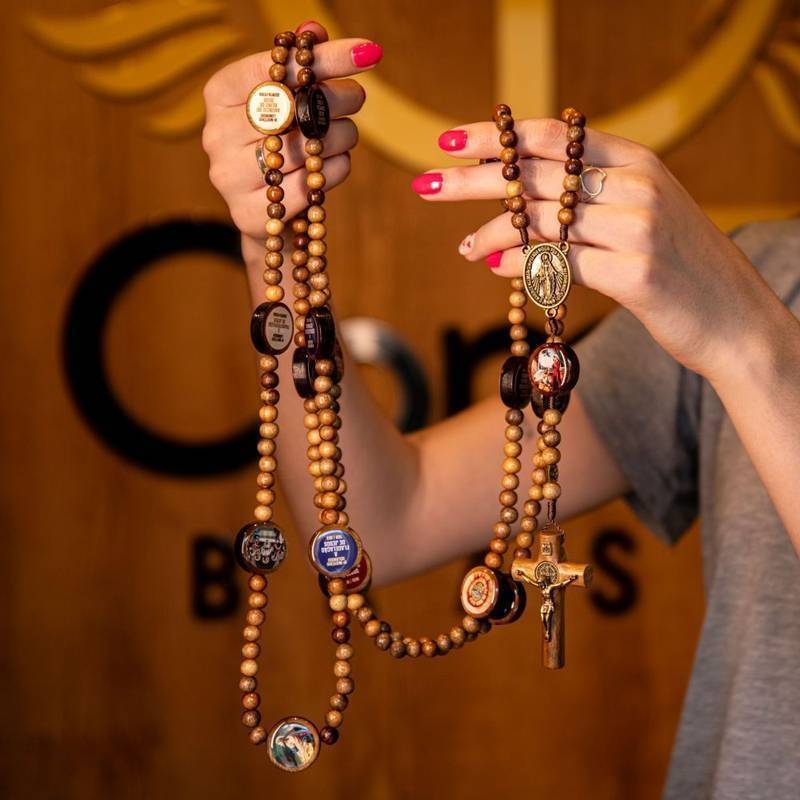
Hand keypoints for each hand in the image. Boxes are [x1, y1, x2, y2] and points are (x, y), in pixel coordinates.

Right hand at [202, 22, 381, 268]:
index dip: (324, 59)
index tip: (366, 54)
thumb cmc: (282, 147)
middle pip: (289, 109)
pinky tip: (336, 165)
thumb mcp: (287, 103)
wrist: (272, 215)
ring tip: (345, 135)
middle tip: (358, 97)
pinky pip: (308, 187)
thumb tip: (313, 29)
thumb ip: (298, 65)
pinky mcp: (248, 214)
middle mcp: (216, 134)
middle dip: (336, 99)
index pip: (273, 67)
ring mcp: (228, 177)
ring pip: (302, 149)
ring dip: (339, 138)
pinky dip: (334, 171)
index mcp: (220, 94)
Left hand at [413, 119, 769, 382]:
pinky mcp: (637, 273)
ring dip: (490, 232)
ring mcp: (640, 227)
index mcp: (635, 160)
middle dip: (472, 178)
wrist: (735, 319)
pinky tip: (494, 266)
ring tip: (463, 246)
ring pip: (542, 220)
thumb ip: (588, 202)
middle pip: (535, 174)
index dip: (494, 136)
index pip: (549, 136)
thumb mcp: (641, 215)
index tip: (447, 139)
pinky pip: (560, 263)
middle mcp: (637, 184)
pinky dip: (520, 264)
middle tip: (426, 185)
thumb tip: (512, 214)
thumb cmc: (677, 269)